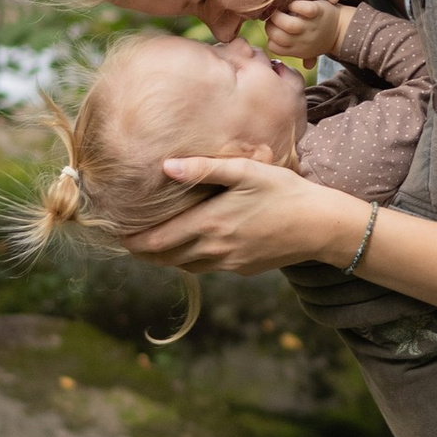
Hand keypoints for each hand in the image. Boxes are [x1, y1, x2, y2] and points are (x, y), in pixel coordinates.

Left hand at [126, 160, 366, 275]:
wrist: (320, 226)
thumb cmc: (284, 191)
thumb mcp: (245, 172)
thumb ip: (204, 168)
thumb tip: (165, 166)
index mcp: (209, 225)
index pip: (156, 241)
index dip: (132, 241)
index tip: (116, 234)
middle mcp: (214, 249)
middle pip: (165, 258)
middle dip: (143, 251)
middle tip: (127, 240)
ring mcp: (229, 263)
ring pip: (185, 266)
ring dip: (166, 257)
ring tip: (153, 244)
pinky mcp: (243, 269)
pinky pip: (207, 267)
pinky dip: (191, 259)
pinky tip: (193, 244)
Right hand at [263, 0, 348, 64]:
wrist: (344, 29)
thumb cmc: (323, 38)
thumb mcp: (314, 49)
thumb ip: (306, 56)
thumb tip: (308, 66)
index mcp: (297, 49)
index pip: (273, 46)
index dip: (270, 36)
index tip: (274, 30)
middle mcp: (302, 40)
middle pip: (276, 35)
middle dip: (270, 25)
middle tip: (274, 18)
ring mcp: (310, 26)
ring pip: (288, 24)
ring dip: (280, 15)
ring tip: (282, 10)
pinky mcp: (317, 11)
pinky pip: (302, 8)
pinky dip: (296, 5)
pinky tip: (294, 5)